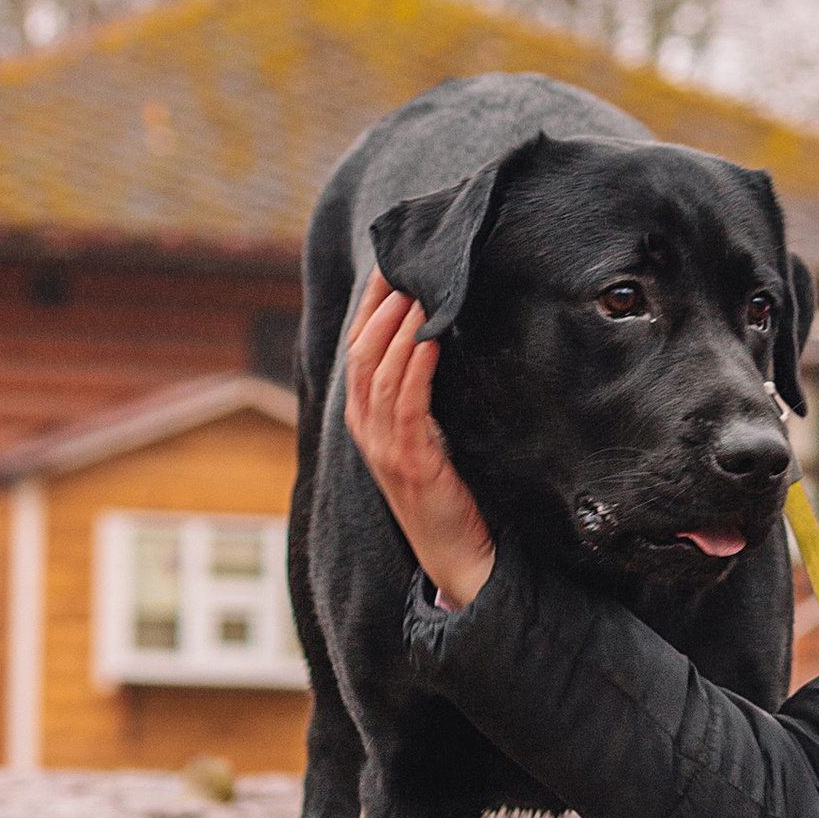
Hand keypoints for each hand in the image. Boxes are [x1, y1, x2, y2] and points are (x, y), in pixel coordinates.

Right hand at [344, 269, 495, 609]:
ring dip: (400, 327)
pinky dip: (417, 366)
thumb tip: (444, 340)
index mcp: (365, 418)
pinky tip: (431, 338)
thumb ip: (424, 396)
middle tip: (404, 261)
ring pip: (380, 372)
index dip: (371, 304)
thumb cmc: (449, 493)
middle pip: (362, 350)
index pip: (360, 347)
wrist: (458, 556)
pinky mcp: (410, 463)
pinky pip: (408, 405)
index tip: (390, 262)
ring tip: (420, 289)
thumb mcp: (430, 436)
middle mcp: (365, 428)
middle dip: (382, 303)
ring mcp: (383, 446)